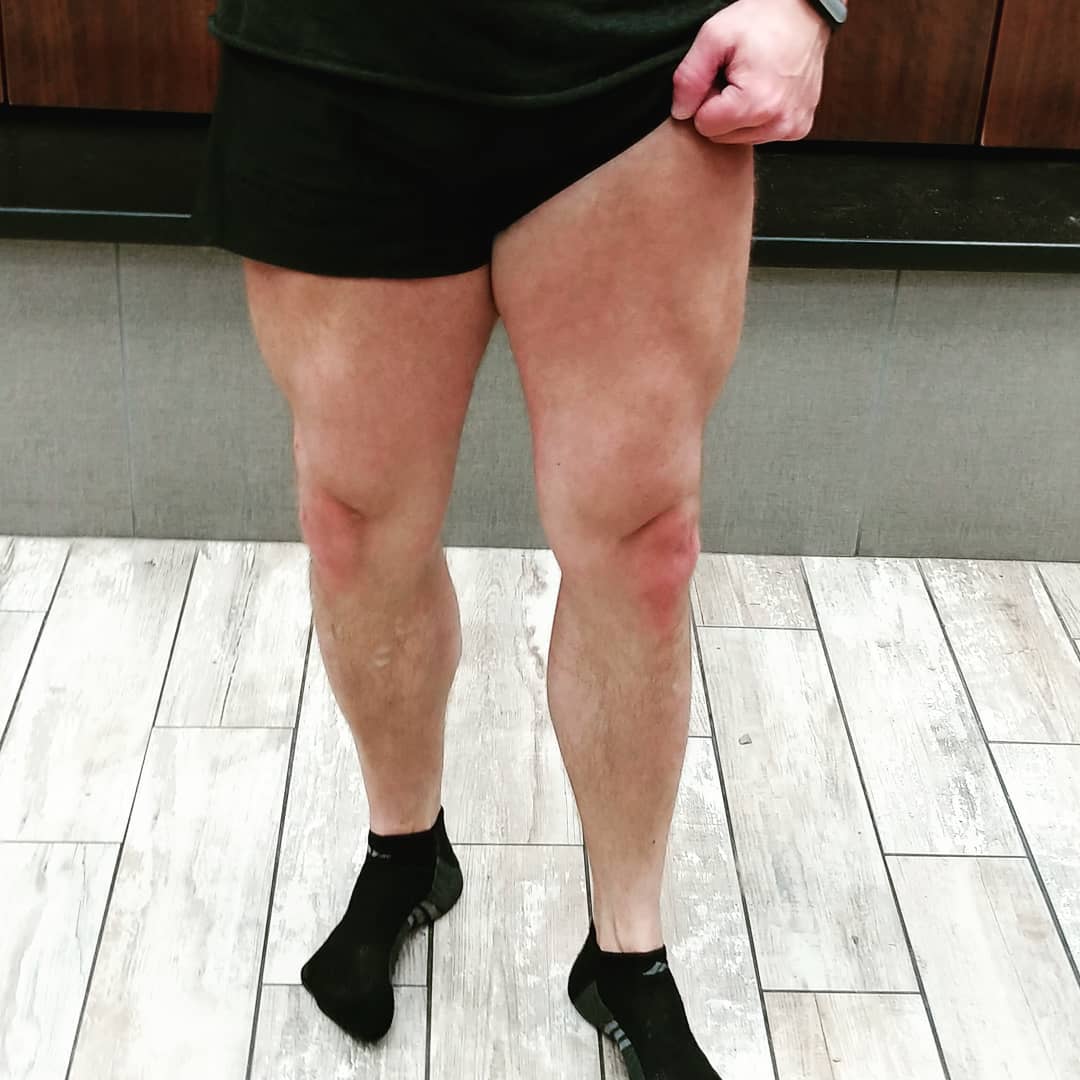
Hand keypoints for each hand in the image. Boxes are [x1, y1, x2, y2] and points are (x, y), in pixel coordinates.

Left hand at [671, 0, 830, 143]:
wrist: (805, 12)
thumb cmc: (763, 19)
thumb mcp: (715, 36)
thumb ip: (689, 77)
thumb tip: (680, 112)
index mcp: (757, 104)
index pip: (705, 126)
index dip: (706, 98)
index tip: (720, 75)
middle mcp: (779, 123)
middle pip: (721, 136)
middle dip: (721, 109)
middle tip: (735, 76)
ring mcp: (791, 128)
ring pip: (740, 138)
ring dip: (738, 114)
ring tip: (752, 81)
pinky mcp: (798, 128)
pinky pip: (761, 134)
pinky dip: (757, 116)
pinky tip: (766, 90)